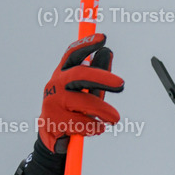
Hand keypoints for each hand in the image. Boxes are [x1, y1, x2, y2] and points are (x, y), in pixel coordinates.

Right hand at [38, 33, 123, 153]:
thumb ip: (97, 74)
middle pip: (80, 75)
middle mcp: (56, 85)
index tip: (103, 38)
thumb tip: (108, 51)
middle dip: (102, 78)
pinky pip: (84, 123)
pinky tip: (98, 128)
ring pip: (85, 103)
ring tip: (115, 118)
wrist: (53, 137)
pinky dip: (96, 127)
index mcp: (62, 74)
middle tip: (122, 84)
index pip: (72, 54)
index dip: (86, 44)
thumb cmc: (72, 109)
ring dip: (104, 111)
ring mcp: (54, 103)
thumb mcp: (86, 91)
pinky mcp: (56, 122)